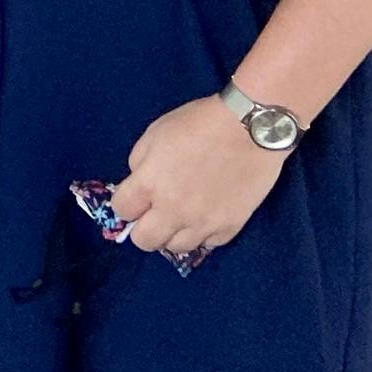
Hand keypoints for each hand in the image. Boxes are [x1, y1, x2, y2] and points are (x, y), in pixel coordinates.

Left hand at [112, 95, 287, 262]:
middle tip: (154, 213)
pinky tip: (204, 217)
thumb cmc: (199, 124)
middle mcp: (173, 210)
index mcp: (150, 184)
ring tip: (180, 217)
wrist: (250, 128)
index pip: (122, 210)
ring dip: (172, 234)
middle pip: (144, 241)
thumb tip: (140, 184)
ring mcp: (203, 223)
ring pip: (175, 247)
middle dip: (142, 227)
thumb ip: (140, 163)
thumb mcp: (155, 133)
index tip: (135, 197)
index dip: (126, 203)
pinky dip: (202, 234)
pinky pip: (208, 244)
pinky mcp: (230, 227)